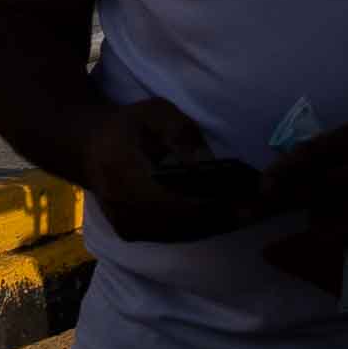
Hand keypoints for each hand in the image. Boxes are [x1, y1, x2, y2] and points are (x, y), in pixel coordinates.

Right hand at [76, 99, 265, 242]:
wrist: (88, 147)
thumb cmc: (127, 125)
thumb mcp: (154, 113)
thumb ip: (180, 133)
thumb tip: (208, 163)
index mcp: (124, 173)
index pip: (175, 202)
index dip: (214, 206)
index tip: (248, 202)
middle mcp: (123, 207)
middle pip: (182, 223)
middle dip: (223, 217)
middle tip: (259, 208)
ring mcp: (125, 225)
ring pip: (180, 234)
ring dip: (215, 225)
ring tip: (249, 212)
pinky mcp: (131, 234)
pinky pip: (172, 235)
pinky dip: (199, 227)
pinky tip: (224, 216)